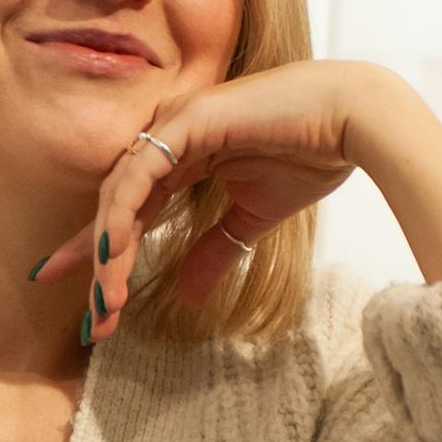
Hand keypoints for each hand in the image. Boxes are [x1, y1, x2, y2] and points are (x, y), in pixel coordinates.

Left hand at [31, 60, 384, 327]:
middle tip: (93, 322)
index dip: (102, 254)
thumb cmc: (311, 156)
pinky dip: (122, 213)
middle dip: (101, 269)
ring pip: (120, 196)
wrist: (354, 122)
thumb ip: (215, 250)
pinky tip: (111, 252)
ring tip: (106, 303)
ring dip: (109, 253)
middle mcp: (167, 138)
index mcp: (181, 158)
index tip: (87, 302)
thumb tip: (189, 297)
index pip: (128, 211)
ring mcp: (173, 124)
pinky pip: (140, 173)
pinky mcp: (186, 119)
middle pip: (116, 209)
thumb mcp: (252, 219)